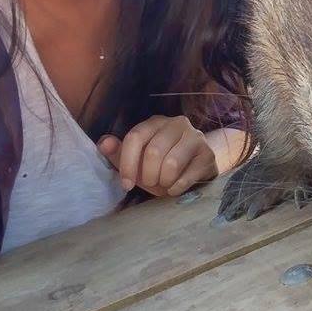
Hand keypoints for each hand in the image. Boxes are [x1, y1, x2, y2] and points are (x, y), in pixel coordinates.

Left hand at [97, 115, 217, 196]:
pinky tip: (175, 188)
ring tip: (164, 184)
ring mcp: (196, 137)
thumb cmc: (161, 165)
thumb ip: (118, 152)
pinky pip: (187, 176)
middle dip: (148, 176)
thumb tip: (103, 143)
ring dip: (163, 182)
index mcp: (156, 122)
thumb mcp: (137, 160)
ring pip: (171, 163)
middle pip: (154, 152)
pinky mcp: (208, 154)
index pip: (135, 137)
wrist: (195, 170)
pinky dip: (177, 188)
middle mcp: (177, 123)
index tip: (126, 184)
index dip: (128, 164)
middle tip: (150, 183)